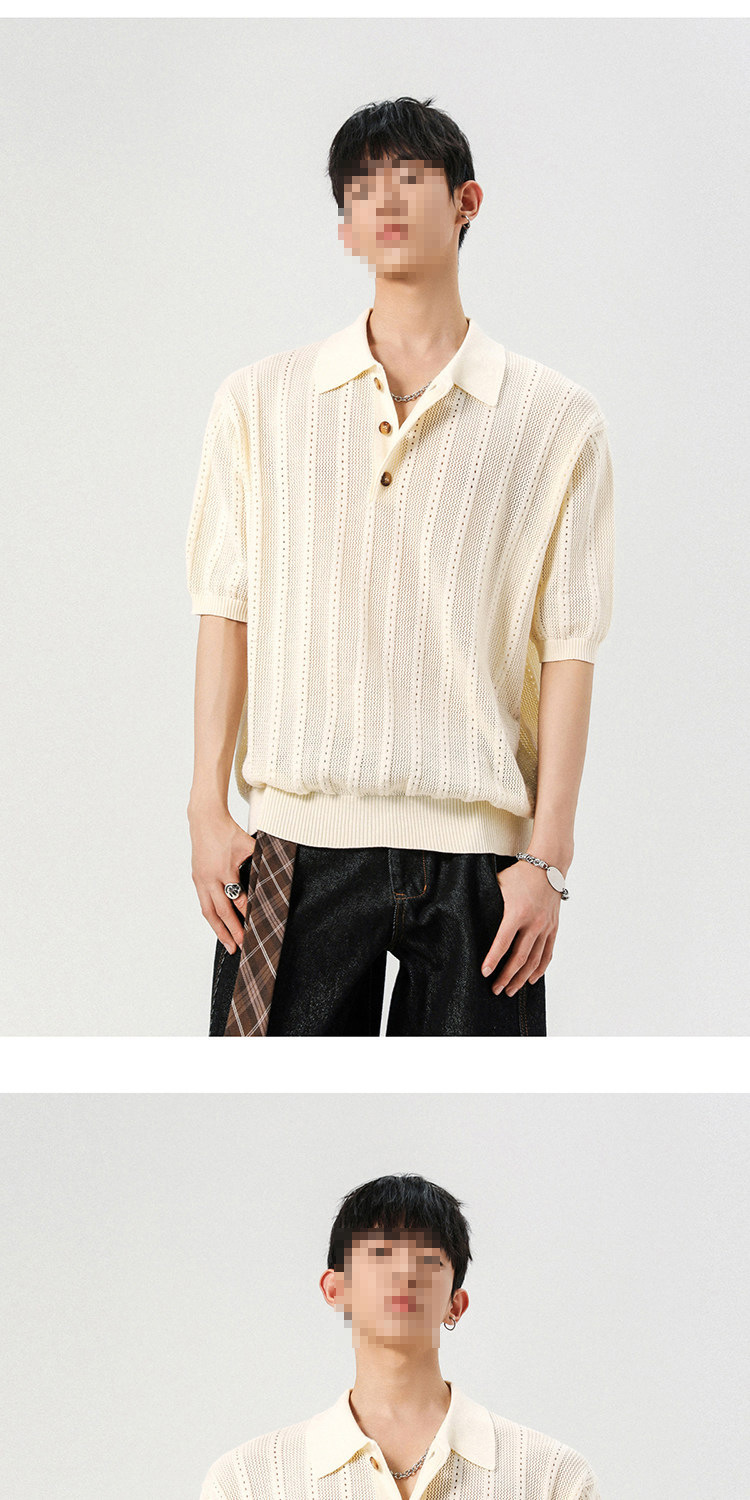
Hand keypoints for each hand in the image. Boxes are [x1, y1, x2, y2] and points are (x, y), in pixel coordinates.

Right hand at [189, 810, 256, 954]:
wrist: (205, 819)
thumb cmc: (228, 831)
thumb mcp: (249, 845)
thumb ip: (260, 861)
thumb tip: (274, 875)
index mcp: (225, 870)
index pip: (239, 900)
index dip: (247, 916)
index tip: (256, 929)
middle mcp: (210, 878)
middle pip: (222, 911)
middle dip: (233, 931)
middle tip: (243, 946)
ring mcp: (201, 880)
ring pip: (208, 912)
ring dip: (219, 931)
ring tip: (229, 945)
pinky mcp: (196, 879)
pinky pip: (203, 903)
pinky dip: (211, 917)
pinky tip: (218, 927)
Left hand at [481, 858, 560, 995]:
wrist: (548, 866)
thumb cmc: (519, 875)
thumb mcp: (499, 884)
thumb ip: (488, 902)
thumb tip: (469, 916)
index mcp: (517, 912)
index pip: (503, 942)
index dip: (493, 959)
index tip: (485, 973)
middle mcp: (534, 923)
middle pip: (520, 957)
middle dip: (507, 976)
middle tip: (496, 990)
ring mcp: (546, 927)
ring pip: (535, 960)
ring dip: (522, 978)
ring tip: (511, 990)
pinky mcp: (553, 928)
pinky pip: (548, 953)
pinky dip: (540, 969)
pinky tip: (532, 979)